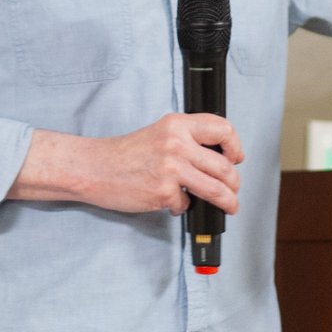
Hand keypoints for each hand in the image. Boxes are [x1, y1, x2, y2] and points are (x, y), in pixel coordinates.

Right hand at [13, 115, 243, 215]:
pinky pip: (187, 204)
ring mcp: (171, 169)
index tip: (236, 157)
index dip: (235, 145)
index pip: (222, 129)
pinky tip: (174, 203)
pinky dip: (183, 207)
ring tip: (229, 206)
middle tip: (233, 189)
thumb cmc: (125, 154)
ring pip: (216, 189)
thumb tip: (217, 159)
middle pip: (224, 165)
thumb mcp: (159, 133)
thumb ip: (186, 140)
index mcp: (177, 125)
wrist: (95, 168)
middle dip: (234, 183)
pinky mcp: (163, 192)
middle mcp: (177, 143)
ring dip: (228, 201)